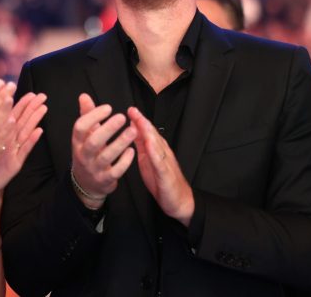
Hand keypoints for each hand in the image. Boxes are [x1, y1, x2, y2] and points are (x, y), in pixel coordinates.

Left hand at [0, 92, 46, 202]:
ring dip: (35, 120)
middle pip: (23, 121)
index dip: (22, 103)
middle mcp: (12, 141)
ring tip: (43, 108)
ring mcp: (15, 151)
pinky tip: (39, 132)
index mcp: (4, 133)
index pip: (14, 115)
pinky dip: (32, 141)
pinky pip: (24, 150)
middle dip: (32, 108)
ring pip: (26, 132)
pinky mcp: (16, 163)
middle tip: (42, 96)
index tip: (31, 92)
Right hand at [70, 94, 136, 208]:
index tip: (108, 107)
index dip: (93, 116)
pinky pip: (115, 171)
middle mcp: (83, 155)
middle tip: (122, 117)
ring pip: (106, 156)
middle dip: (108, 129)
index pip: (80, 127)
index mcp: (77, 142)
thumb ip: (86, 116)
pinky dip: (124, 161)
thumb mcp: (84, 136)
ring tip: (133, 131)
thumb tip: (84, 96)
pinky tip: (132, 150)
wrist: (86, 184)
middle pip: (93, 142)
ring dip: (120, 143)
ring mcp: (94, 169)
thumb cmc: (88, 153)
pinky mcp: (105, 179)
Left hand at [128, 107, 193, 226]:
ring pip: (157, 144)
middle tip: (133, 110)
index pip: (148, 132)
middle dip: (142, 121)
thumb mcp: (148, 161)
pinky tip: (149, 144)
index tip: (130, 110)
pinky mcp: (166, 174)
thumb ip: (142, 147)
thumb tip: (133, 132)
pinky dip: (154, 152)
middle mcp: (163, 153)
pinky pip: (160, 162)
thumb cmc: (162, 182)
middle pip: (152, 134)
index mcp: (157, 150)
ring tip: (140, 121)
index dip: (139, 121)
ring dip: (148, 132)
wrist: (179, 201)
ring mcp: (165, 162)